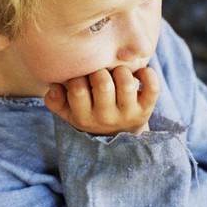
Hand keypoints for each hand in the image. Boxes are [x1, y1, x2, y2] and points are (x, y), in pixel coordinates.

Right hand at [44, 65, 158, 134]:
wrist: (120, 135)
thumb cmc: (90, 113)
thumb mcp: (69, 112)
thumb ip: (55, 100)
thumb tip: (54, 86)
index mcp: (84, 117)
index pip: (77, 89)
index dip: (78, 75)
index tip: (81, 76)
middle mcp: (106, 118)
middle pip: (103, 84)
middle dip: (100, 70)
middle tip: (100, 72)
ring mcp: (128, 114)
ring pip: (126, 82)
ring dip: (121, 70)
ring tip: (117, 72)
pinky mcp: (146, 109)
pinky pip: (152, 87)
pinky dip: (147, 74)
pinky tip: (139, 73)